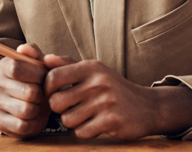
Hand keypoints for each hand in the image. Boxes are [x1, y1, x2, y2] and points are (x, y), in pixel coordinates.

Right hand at [0, 43, 49, 137]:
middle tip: (42, 94)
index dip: (36, 74)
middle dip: (41, 94)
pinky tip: (33, 117)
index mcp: (3, 65)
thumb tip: (24, 48)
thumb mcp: (37, 64)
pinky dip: (33, 123)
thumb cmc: (34, 80)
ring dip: (38, 110)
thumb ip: (34, 53)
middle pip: (28, 92)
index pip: (17, 68)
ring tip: (37, 105)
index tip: (43, 78)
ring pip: (27, 110)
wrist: (26, 101)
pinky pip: (23, 126)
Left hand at [43, 56, 191, 139]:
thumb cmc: (114, 88)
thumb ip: (68, 64)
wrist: (147, 106)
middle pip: (56, 102)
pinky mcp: (112, 120)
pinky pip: (82, 132)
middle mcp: (98, 82)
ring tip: (86, 116)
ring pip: (67, 120)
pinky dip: (85, 131)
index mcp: (90, 67)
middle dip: (60, 109)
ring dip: (74, 122)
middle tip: (71, 108)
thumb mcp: (94, 71)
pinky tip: (96, 124)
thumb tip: (44, 59)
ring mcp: (105, 102)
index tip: (54, 94)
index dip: (48, 89)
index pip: (53, 77)